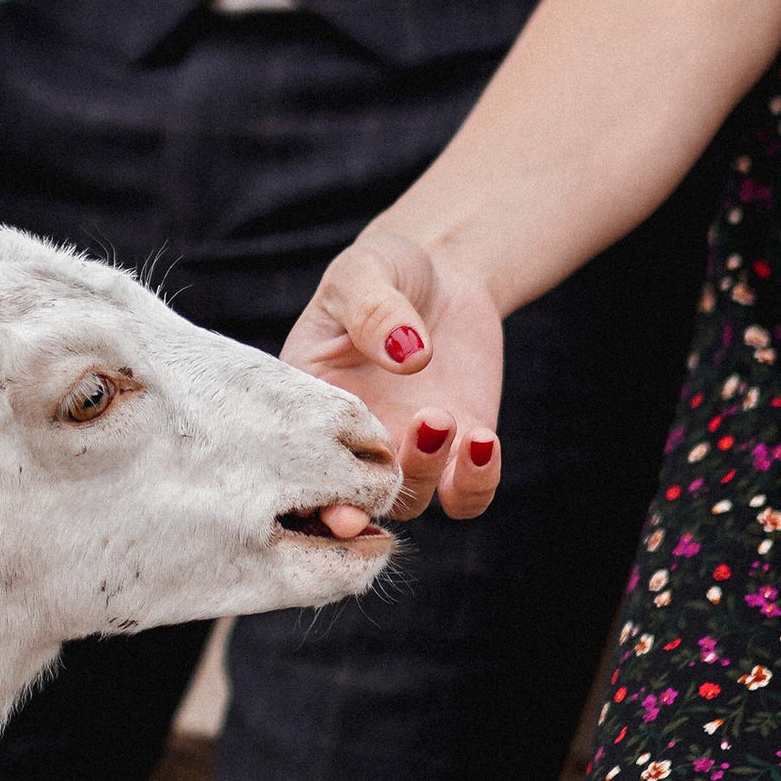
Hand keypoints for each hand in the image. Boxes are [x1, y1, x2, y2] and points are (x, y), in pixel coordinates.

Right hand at [280, 216, 504, 521]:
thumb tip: (408, 355)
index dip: (305, 481)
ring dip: (420, 476)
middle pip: (346, 496)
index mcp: (309, 402)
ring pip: (408, 501)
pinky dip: (475, 483)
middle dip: (351, 511)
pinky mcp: (458, 452)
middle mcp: (353, 439)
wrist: (444, 273)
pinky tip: (484, 440)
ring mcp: (406, 451)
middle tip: (363, 499)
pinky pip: (465, 496)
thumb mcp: (366, 271)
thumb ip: (374, 309)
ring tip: (439, 417)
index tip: (321, 480)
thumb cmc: (385, 269)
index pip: (296, 455)